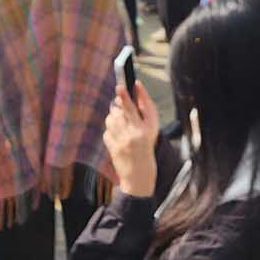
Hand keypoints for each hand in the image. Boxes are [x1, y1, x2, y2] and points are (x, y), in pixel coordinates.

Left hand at [104, 81, 159, 198]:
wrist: (139, 174)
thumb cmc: (146, 147)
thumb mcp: (152, 128)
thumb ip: (145, 108)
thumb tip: (135, 88)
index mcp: (147, 129)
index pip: (137, 109)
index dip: (130, 96)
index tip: (125, 85)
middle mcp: (135, 135)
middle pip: (124, 111)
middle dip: (121, 99)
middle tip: (120, 90)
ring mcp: (123, 142)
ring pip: (112, 119)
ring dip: (114, 116)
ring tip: (121, 121)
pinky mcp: (113, 148)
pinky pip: (107, 131)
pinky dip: (110, 130)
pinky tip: (118, 135)